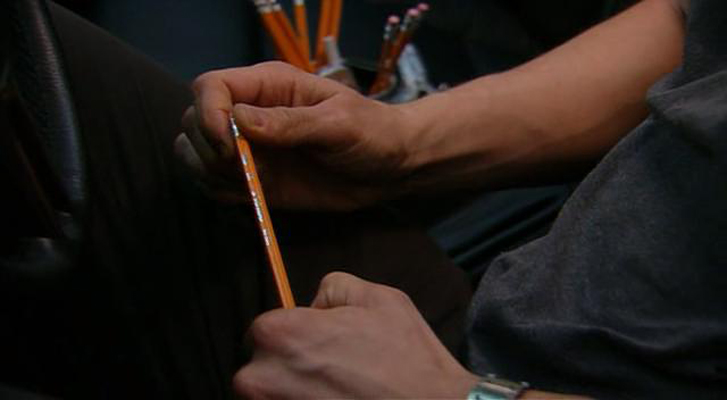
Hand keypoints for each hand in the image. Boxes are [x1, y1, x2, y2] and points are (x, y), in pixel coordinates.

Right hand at [176, 62, 415, 210]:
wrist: (390, 169)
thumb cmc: (372, 133)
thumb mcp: (339, 123)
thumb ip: (290, 122)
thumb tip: (239, 121)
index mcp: (268, 86)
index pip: (210, 87)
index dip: (208, 115)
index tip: (230, 146)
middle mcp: (249, 113)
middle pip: (193, 121)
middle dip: (208, 149)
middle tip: (245, 170)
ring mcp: (249, 148)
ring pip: (194, 154)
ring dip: (210, 173)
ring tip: (252, 184)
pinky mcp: (254, 179)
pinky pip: (214, 184)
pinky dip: (221, 193)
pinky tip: (252, 196)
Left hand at [233, 272, 478, 398]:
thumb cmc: (406, 362)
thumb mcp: (378, 298)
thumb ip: (333, 288)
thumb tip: (314, 304)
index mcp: (281, 334)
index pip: (265, 328)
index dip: (295, 332)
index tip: (318, 343)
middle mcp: (263, 377)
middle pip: (261, 365)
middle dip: (290, 365)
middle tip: (331, 370)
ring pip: (270, 394)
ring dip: (295, 391)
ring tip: (336, 391)